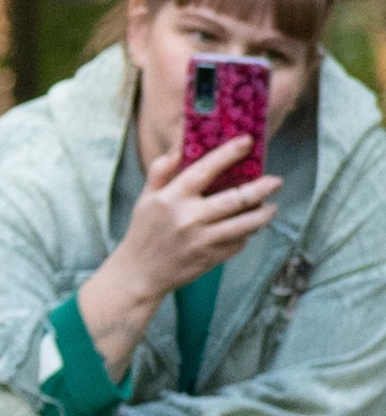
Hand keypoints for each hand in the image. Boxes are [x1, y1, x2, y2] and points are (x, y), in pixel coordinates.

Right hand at [79, 141, 280, 373]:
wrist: (139, 273)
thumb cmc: (144, 231)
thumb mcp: (146, 198)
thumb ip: (161, 170)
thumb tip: (180, 145)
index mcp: (171, 198)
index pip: (204, 170)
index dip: (228, 154)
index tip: (247, 142)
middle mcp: (188, 218)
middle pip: (235, 199)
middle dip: (260, 188)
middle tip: (276, 181)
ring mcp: (202, 240)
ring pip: (244, 224)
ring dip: (263, 214)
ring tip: (271, 207)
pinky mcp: (211, 258)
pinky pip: (238, 243)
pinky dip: (247, 233)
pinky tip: (250, 227)